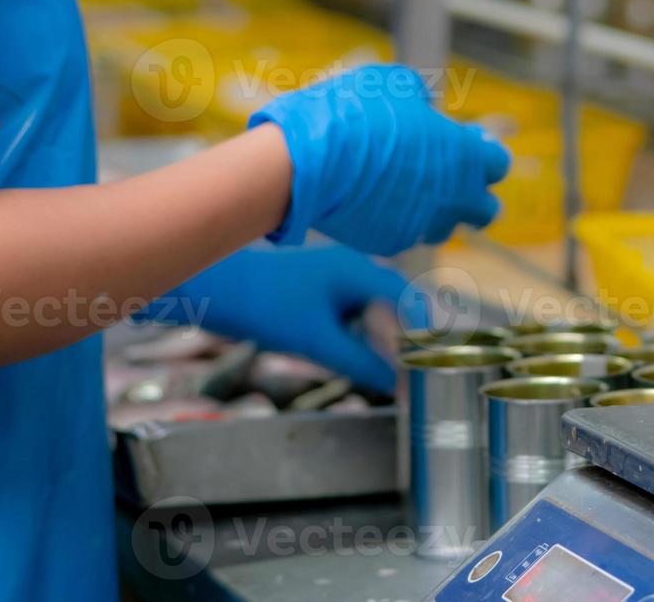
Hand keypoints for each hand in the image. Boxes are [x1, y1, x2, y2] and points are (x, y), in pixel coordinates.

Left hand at [165, 243, 427, 392]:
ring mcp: (337, 277)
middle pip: (397, 305)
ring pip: (376, 310)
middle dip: (410, 339)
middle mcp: (355, 269)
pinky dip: (366, 334)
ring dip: (388, 339)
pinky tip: (364, 358)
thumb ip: (361, 362)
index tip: (437, 365)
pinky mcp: (321, 289)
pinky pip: (357, 311)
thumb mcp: (318, 341)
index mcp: (360, 272)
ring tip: (398, 372)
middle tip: (421, 374)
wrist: (216, 288)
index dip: (427, 335)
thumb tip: (398, 384)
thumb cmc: (267, 307)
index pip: (410, 302)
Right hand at [252, 64, 510, 255]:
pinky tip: (373, 200)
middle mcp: (452, 196)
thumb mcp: (395, 85)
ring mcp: (422, 224)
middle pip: (485, 209)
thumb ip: (419, 100)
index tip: (467, 144)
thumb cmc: (356, 112)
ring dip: (434, 212)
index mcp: (464, 156)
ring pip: (443, 227)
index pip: (498, 164)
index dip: (484, 154)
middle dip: (474, 197)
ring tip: (408, 191)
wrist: (310, 161)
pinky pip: (403, 234)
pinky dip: (395, 220)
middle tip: (452, 182)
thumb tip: (422, 107)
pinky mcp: (390, 242)